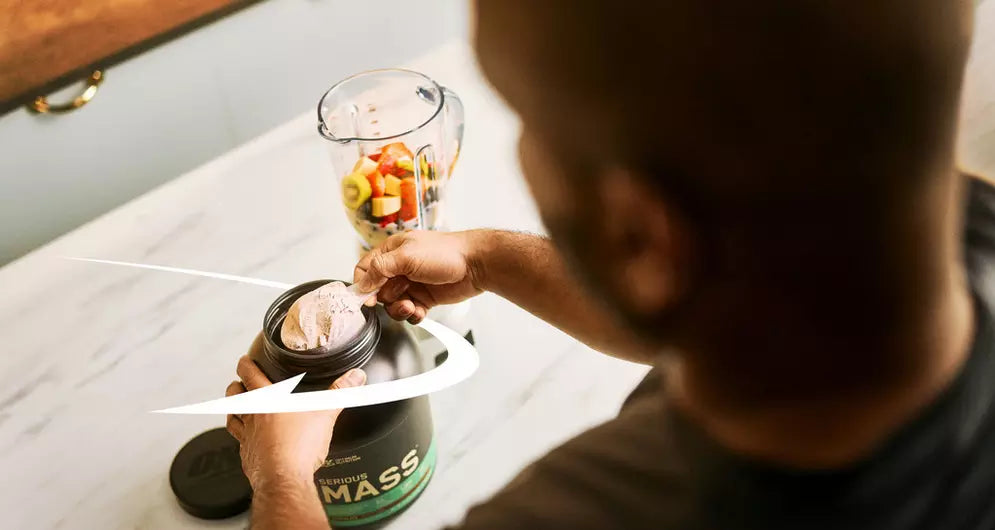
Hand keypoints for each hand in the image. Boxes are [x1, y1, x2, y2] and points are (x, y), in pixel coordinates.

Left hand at [225, 339, 365, 488]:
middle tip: (238, 385)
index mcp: (267, 402)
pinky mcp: (249, 459)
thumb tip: (355, 376)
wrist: (284, 479)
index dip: (245, 365)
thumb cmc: (298, 446)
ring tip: (238, 411)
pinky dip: (244, 441)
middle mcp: (253, 418)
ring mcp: (248, 440)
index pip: (249, 376)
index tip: (244, 361)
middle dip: (235, 388)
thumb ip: (340, 393)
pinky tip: (253, 444)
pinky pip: (242, 446)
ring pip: (233, 421)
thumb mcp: (325, 413)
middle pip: (234, 398)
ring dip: (234, 413)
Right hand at [353, 230, 485, 323]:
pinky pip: (410, 312)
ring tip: (411, 306)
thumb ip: (381, 269)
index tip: (367, 298)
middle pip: (377, 291)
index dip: (362, 285)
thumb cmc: (445, 253)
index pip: (365, 269)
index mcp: (392, 252)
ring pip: (393, 304)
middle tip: (400, 296)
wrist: (476, 264)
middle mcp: (400, 268)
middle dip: (386, 299)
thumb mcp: (407, 256)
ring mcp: (412, 284)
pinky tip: (421, 311)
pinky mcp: (424, 298)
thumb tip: (362, 284)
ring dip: (399, 309)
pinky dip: (413, 315)